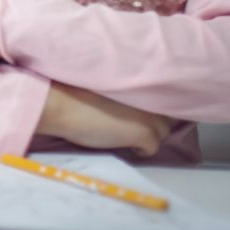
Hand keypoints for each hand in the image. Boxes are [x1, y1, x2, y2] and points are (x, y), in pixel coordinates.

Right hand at [37, 83, 173, 156]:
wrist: (63, 104)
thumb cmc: (73, 92)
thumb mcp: (106, 86)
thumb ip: (124, 91)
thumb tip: (129, 102)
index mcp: (139, 80)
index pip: (160, 95)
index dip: (151, 105)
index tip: (140, 111)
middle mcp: (149, 96)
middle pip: (166, 114)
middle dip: (153, 120)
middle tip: (134, 124)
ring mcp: (150, 116)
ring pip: (164, 132)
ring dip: (150, 134)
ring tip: (130, 135)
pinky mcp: (145, 134)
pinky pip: (153, 148)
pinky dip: (142, 149)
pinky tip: (127, 146)